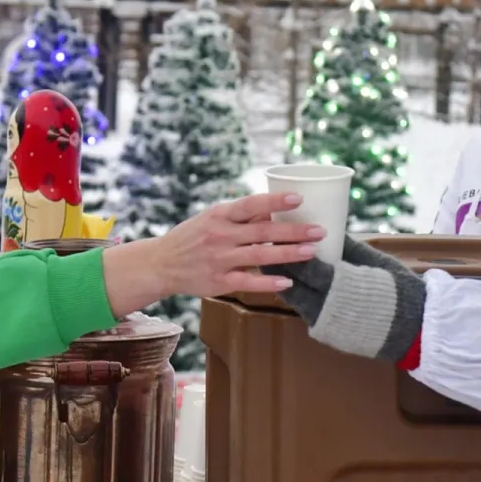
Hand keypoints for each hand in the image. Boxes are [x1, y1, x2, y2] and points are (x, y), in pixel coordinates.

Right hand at [102, 192, 323, 315]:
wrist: (161, 264)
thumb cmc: (192, 237)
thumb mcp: (212, 218)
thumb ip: (240, 216)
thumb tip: (273, 210)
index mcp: (220, 215)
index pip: (251, 204)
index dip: (275, 201)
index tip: (298, 199)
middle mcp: (220, 235)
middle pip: (263, 231)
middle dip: (294, 231)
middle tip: (319, 230)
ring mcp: (220, 259)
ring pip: (260, 256)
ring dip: (288, 254)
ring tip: (312, 252)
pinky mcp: (219, 282)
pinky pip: (248, 282)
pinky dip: (268, 282)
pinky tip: (287, 282)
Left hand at [264, 237, 425, 363]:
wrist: (413, 329)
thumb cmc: (398, 291)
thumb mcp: (375, 263)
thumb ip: (349, 248)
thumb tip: (330, 228)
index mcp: (341, 286)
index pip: (307, 268)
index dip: (291, 251)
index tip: (280, 234)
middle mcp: (328, 307)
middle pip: (293, 285)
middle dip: (280, 266)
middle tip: (270, 247)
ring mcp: (325, 323)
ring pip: (295, 300)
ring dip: (286, 282)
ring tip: (279, 265)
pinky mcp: (326, 334)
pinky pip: (305, 312)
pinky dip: (299, 297)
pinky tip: (295, 285)